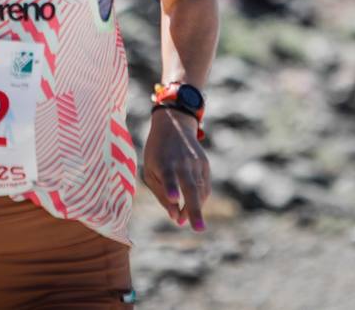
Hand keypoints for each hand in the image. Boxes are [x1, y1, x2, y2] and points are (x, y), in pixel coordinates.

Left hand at [141, 108, 210, 230]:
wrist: (174, 125)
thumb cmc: (156, 153)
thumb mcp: (149, 170)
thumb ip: (160, 194)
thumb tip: (175, 216)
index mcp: (164, 162)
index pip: (168, 176)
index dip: (170, 187)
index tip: (174, 197)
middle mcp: (182, 162)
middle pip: (190, 188)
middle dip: (194, 209)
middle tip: (199, 229)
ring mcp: (196, 163)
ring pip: (200, 192)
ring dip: (195, 209)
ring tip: (189, 222)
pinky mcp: (205, 164)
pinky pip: (205, 188)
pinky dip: (200, 199)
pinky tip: (192, 206)